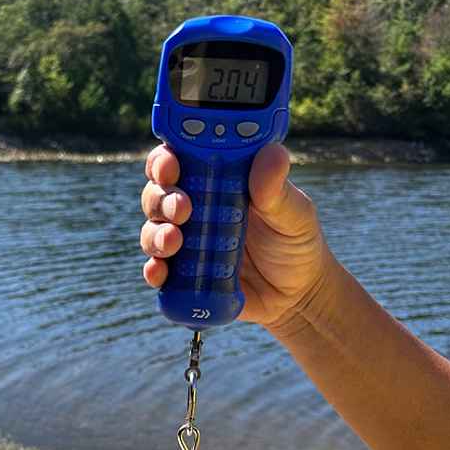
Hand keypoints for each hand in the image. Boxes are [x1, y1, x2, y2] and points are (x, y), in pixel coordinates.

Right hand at [140, 143, 334, 330]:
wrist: (296, 296)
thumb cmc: (295, 243)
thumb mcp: (295, 213)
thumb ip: (279, 188)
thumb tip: (272, 153)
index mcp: (219, 179)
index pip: (181, 158)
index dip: (166, 157)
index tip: (170, 163)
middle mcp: (196, 207)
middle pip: (158, 192)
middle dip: (161, 197)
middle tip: (182, 208)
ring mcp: (188, 242)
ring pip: (153, 229)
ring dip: (155, 233)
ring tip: (174, 242)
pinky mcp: (184, 275)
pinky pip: (158, 270)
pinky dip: (153, 270)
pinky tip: (160, 272)